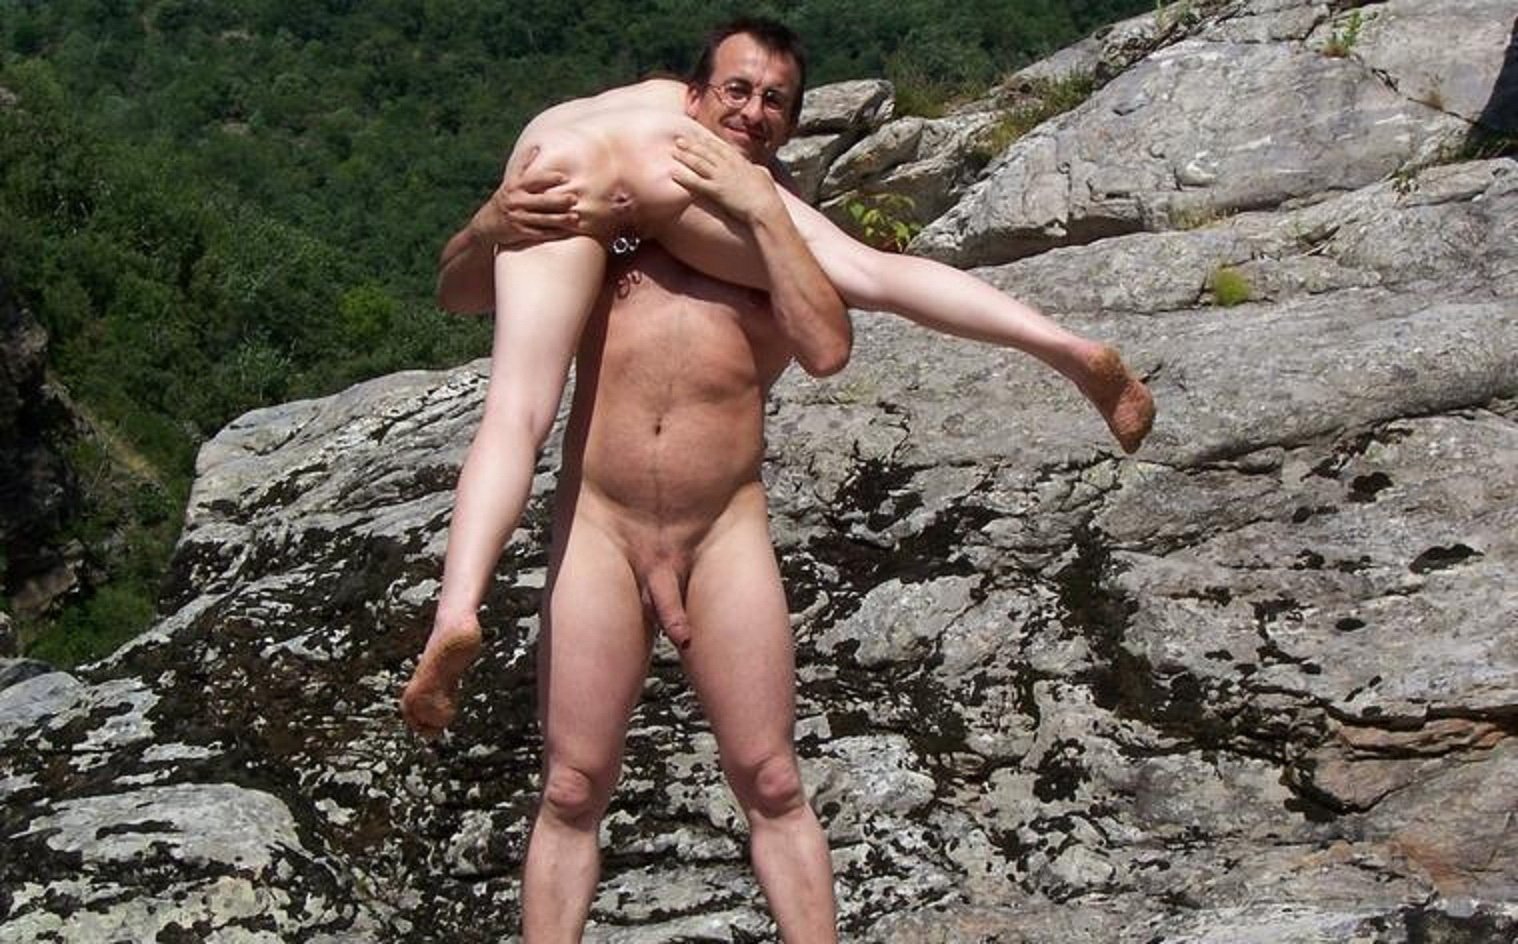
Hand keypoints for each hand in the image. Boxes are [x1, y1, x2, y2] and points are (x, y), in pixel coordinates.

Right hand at [470, 147, 584, 248]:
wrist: (485, 225)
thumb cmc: (504, 199)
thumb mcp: (510, 181)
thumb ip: (524, 165)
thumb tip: (536, 147)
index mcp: (515, 186)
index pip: (534, 180)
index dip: (549, 178)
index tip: (564, 177)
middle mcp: (516, 201)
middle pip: (540, 200)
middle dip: (558, 200)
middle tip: (574, 199)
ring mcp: (518, 218)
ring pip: (542, 219)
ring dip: (560, 219)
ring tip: (575, 217)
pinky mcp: (520, 232)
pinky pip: (540, 233)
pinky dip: (553, 233)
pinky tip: (566, 231)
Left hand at [670, 127, 782, 223]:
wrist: (765, 206)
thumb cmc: (767, 194)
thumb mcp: (764, 176)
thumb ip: (758, 170)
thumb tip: (758, 168)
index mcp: (739, 161)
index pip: (719, 147)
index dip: (706, 141)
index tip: (696, 136)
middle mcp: (728, 165)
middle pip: (706, 152)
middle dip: (691, 145)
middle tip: (678, 139)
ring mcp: (721, 177)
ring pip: (699, 163)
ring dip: (685, 156)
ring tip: (673, 151)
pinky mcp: (716, 191)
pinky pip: (696, 183)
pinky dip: (684, 177)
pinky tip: (674, 174)